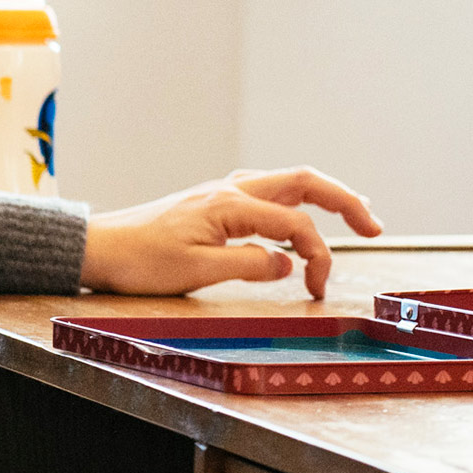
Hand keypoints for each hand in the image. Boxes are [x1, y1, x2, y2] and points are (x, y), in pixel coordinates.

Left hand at [80, 167, 381, 299]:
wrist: (97, 248)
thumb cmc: (139, 262)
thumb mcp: (196, 272)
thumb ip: (248, 266)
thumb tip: (289, 266)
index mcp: (230, 204)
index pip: (295, 225)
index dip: (318, 257)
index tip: (319, 290)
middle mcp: (230, 190)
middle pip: (304, 181)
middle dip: (345, 201)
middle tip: (375, 226)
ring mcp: (222, 193)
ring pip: (287, 184)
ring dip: (324, 198)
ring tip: (356, 216)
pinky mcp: (214, 204)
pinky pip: (267, 195)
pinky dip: (295, 205)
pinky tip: (302, 219)